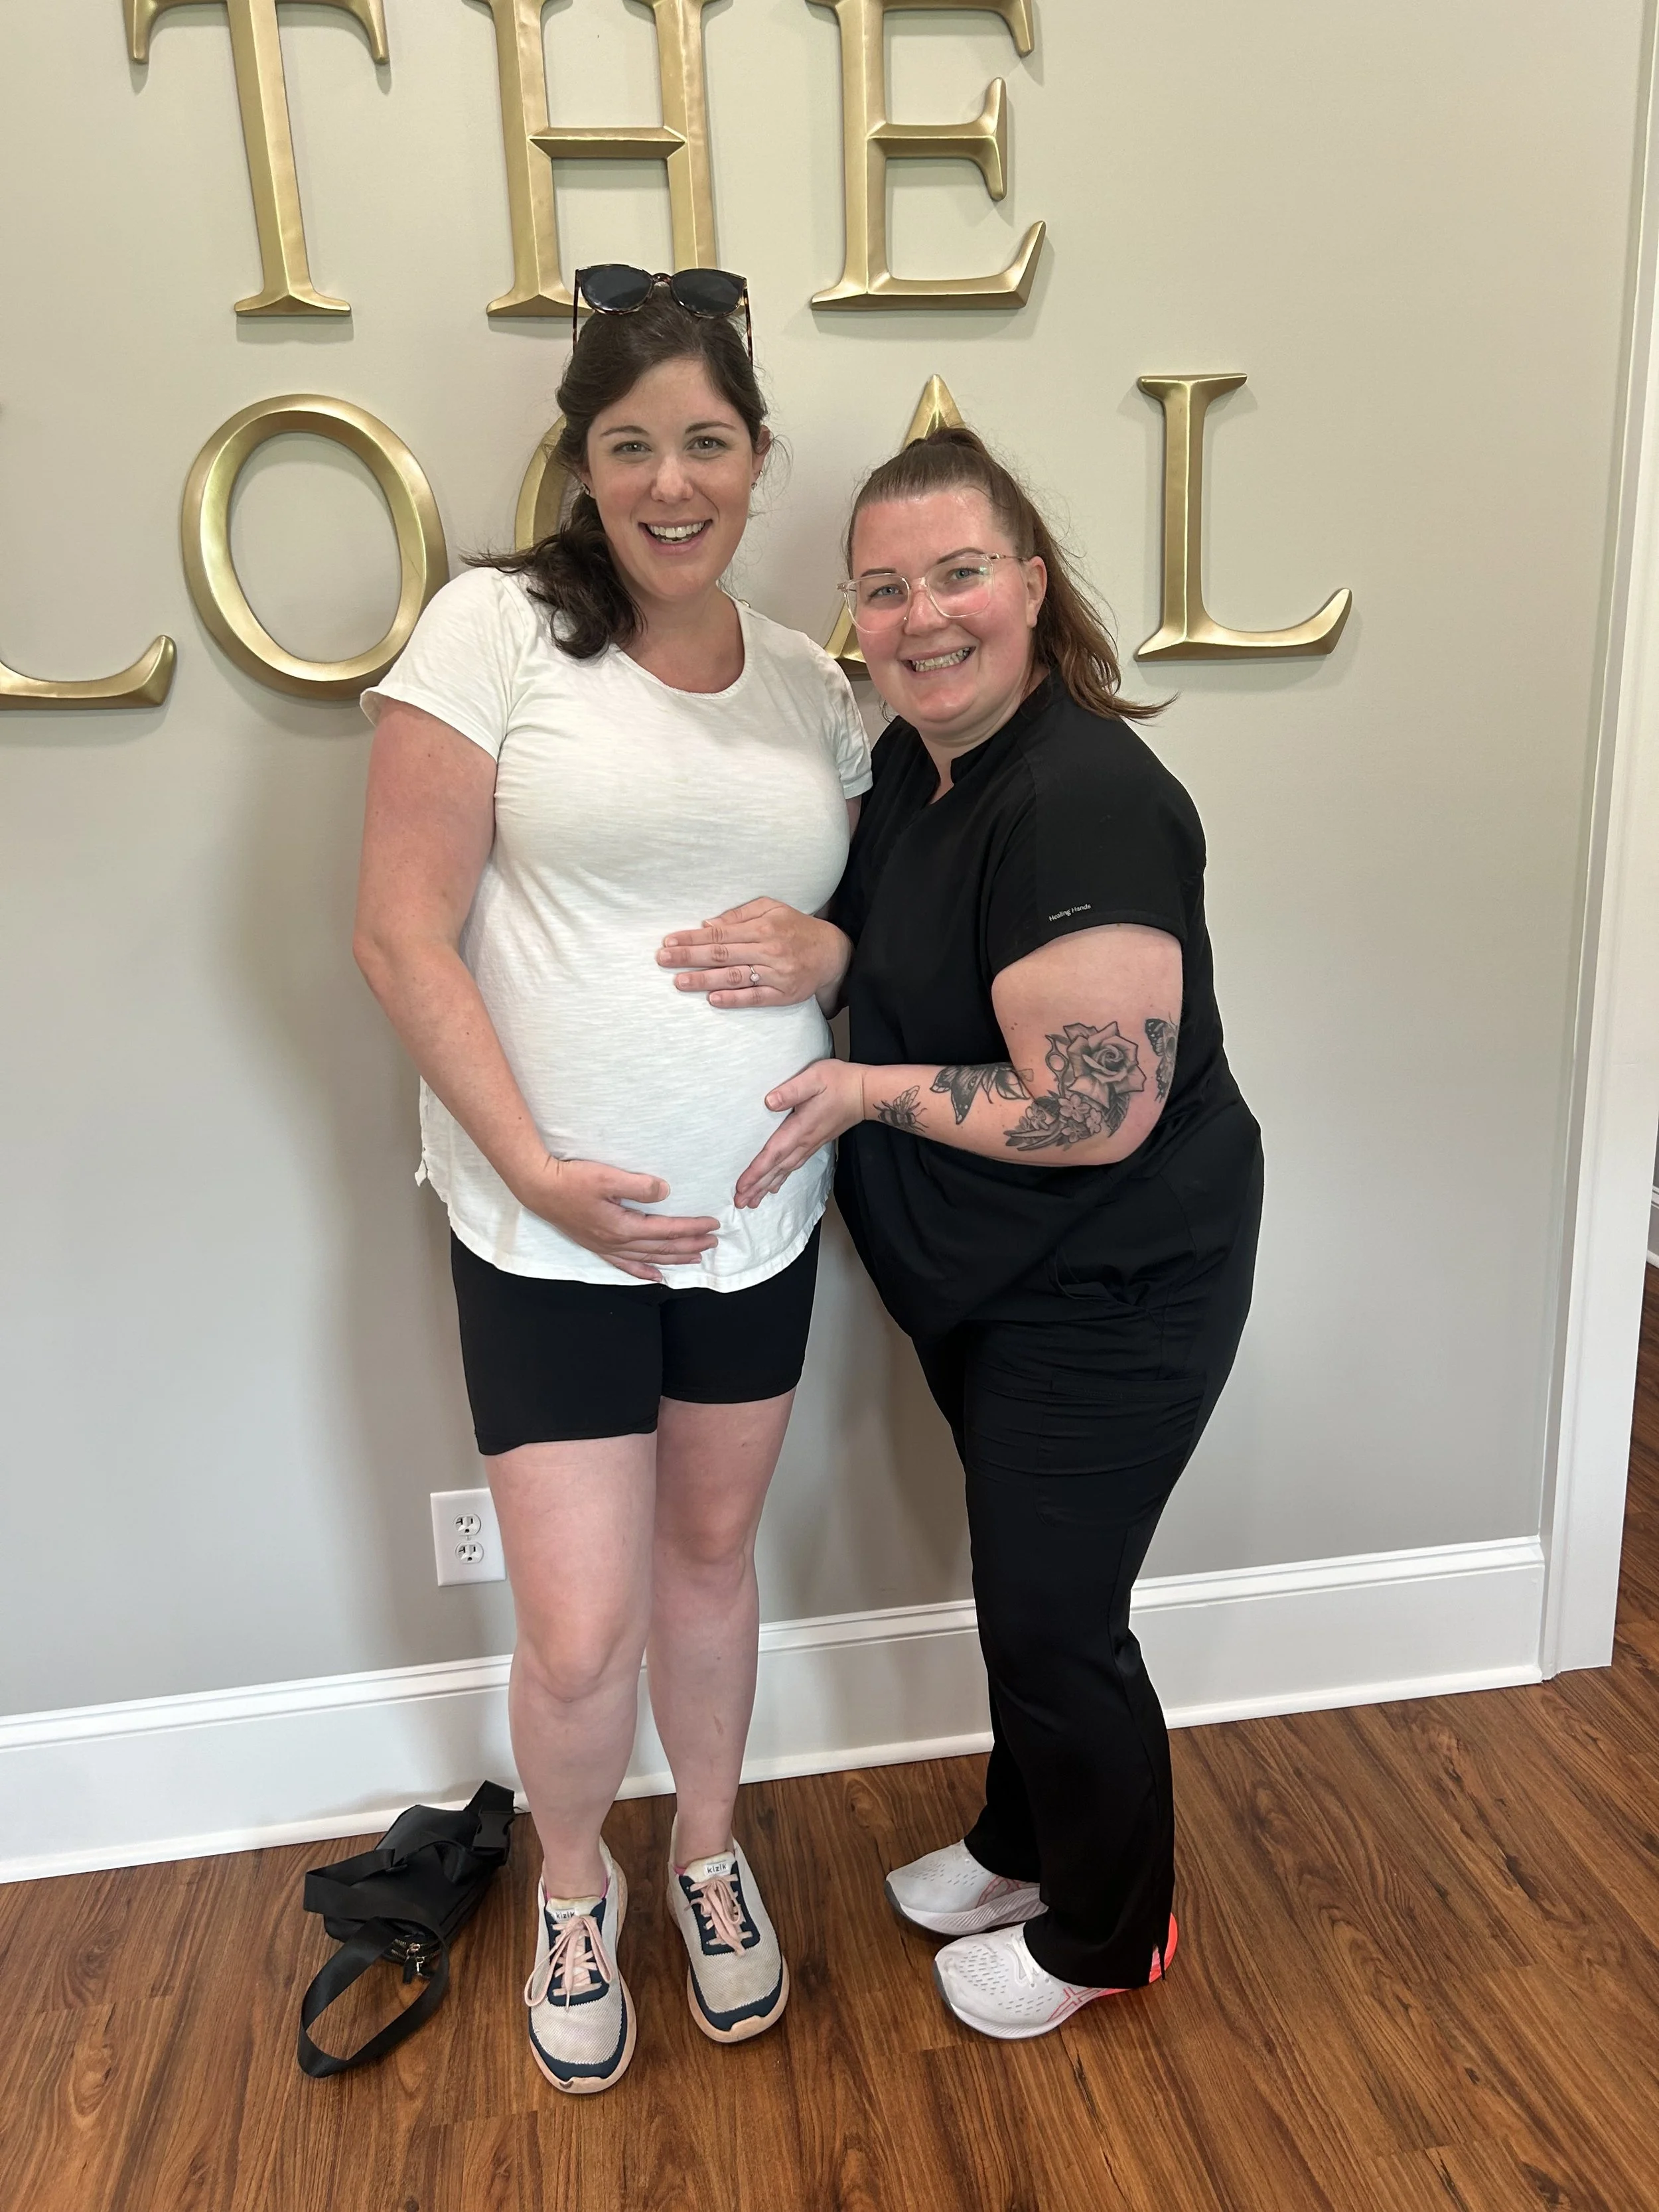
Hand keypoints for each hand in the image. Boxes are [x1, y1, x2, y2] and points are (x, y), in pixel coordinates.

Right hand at [514, 1156, 718, 1282]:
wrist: (539, 1189)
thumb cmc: (572, 1180)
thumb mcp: (608, 1177)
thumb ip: (640, 1186)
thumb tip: (666, 1193)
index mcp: (624, 1227)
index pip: (667, 1230)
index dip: (692, 1228)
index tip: (713, 1225)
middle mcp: (617, 1243)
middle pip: (662, 1248)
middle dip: (690, 1246)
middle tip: (713, 1243)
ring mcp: (606, 1247)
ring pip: (648, 1259)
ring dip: (674, 1260)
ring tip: (696, 1259)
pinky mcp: (597, 1246)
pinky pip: (625, 1266)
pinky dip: (643, 1272)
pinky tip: (656, 1277)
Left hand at [658, 899, 851, 1008]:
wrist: (833, 954)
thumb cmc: (796, 928)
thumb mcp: (772, 909)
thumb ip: (740, 915)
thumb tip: (708, 924)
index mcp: (763, 927)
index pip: (720, 933)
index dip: (693, 937)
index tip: (669, 941)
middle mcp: (769, 950)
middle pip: (722, 954)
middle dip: (689, 957)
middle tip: (663, 960)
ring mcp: (777, 974)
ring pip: (735, 977)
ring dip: (704, 980)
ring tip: (679, 982)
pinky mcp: (784, 995)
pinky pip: (755, 998)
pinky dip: (733, 999)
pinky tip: (712, 999)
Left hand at [734, 1060, 867, 1208]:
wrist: (866, 1094)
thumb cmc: (840, 1082)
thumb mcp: (814, 1078)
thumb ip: (791, 1091)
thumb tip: (769, 1102)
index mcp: (801, 1128)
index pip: (774, 1153)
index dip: (757, 1171)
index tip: (742, 1186)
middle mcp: (805, 1141)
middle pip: (777, 1169)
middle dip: (757, 1187)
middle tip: (740, 1202)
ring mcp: (811, 1144)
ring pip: (785, 1171)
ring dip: (767, 1187)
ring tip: (752, 1201)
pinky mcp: (815, 1143)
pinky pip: (794, 1166)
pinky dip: (781, 1178)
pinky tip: (774, 1187)